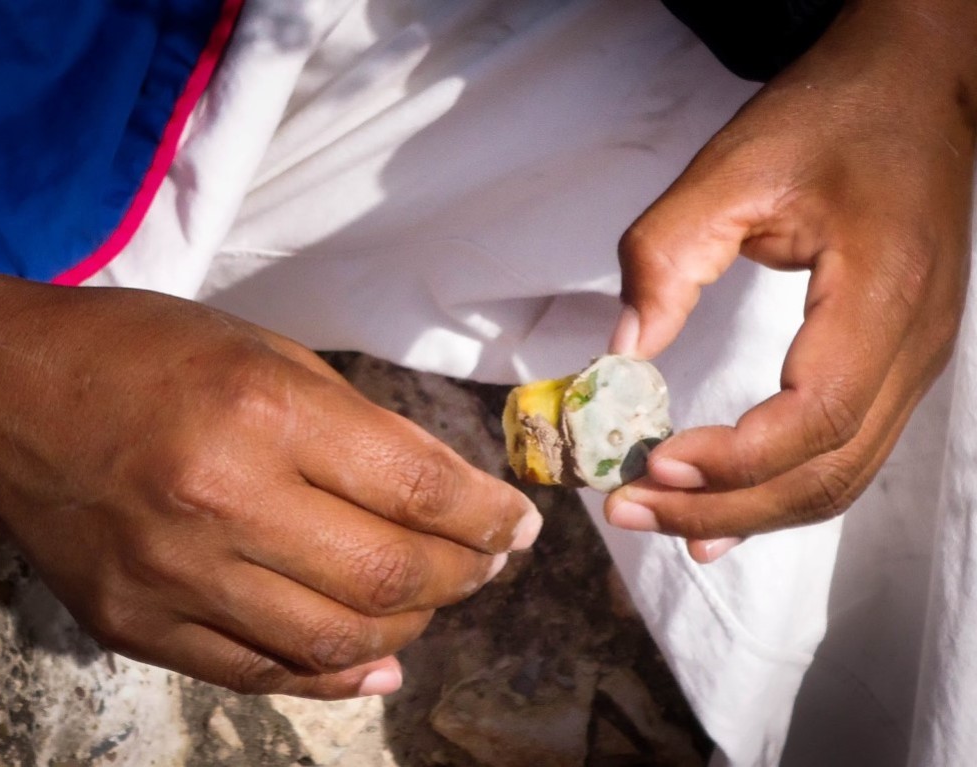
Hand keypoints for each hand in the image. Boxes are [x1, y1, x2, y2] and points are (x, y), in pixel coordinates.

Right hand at [0, 272, 540, 697]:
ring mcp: (176, 576)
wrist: (13, 399)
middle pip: (388, 576)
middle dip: (465, 574)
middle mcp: (223, 502)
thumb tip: (448, 505)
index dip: (488, 516)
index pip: (416, 488)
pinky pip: (261, 675)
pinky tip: (377, 659)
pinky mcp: (138, 626)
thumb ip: (364, 433)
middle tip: (489, 560)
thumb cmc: (153, 355)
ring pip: (335, 643)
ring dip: (412, 627)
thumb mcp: (273, 357)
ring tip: (436, 599)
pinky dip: (334, 677)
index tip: (520, 525)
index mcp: (265, 413)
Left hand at [605, 0, 976, 561]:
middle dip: (723, 506)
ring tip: (662, 522)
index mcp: (881, 291)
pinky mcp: (894, 363)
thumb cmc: (828, 119)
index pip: (817, 414)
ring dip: (747, 512)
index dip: (734, 458)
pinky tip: (723, 512)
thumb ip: (666, 258)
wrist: (918, 87)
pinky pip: (843, 452)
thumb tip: (621, 356)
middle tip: (629, 509)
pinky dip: (779, 491)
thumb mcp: (730, 170)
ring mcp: (913, 361)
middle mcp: (913, 345)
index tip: (652, 462)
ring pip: (838, 478)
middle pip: (826, 471)